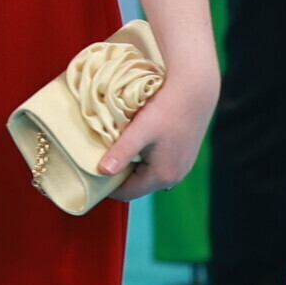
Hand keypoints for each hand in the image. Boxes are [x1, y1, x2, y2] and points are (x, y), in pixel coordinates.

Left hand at [99, 72, 218, 201]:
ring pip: (148, 174)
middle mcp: (175, 177)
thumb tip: (102, 172)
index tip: (90, 176)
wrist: (195, 91)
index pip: (128, 193)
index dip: (107, 187)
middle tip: (99, 159)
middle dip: (119, 176)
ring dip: (131, 165)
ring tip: (115, 149)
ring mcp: (182, 167)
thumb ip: (121, 153)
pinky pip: (159, 164)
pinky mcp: (185, 156)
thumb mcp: (140, 131)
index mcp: (162, 176)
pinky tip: (137, 142)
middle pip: (138, 185)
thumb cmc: (166, 109)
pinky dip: (144, 158)